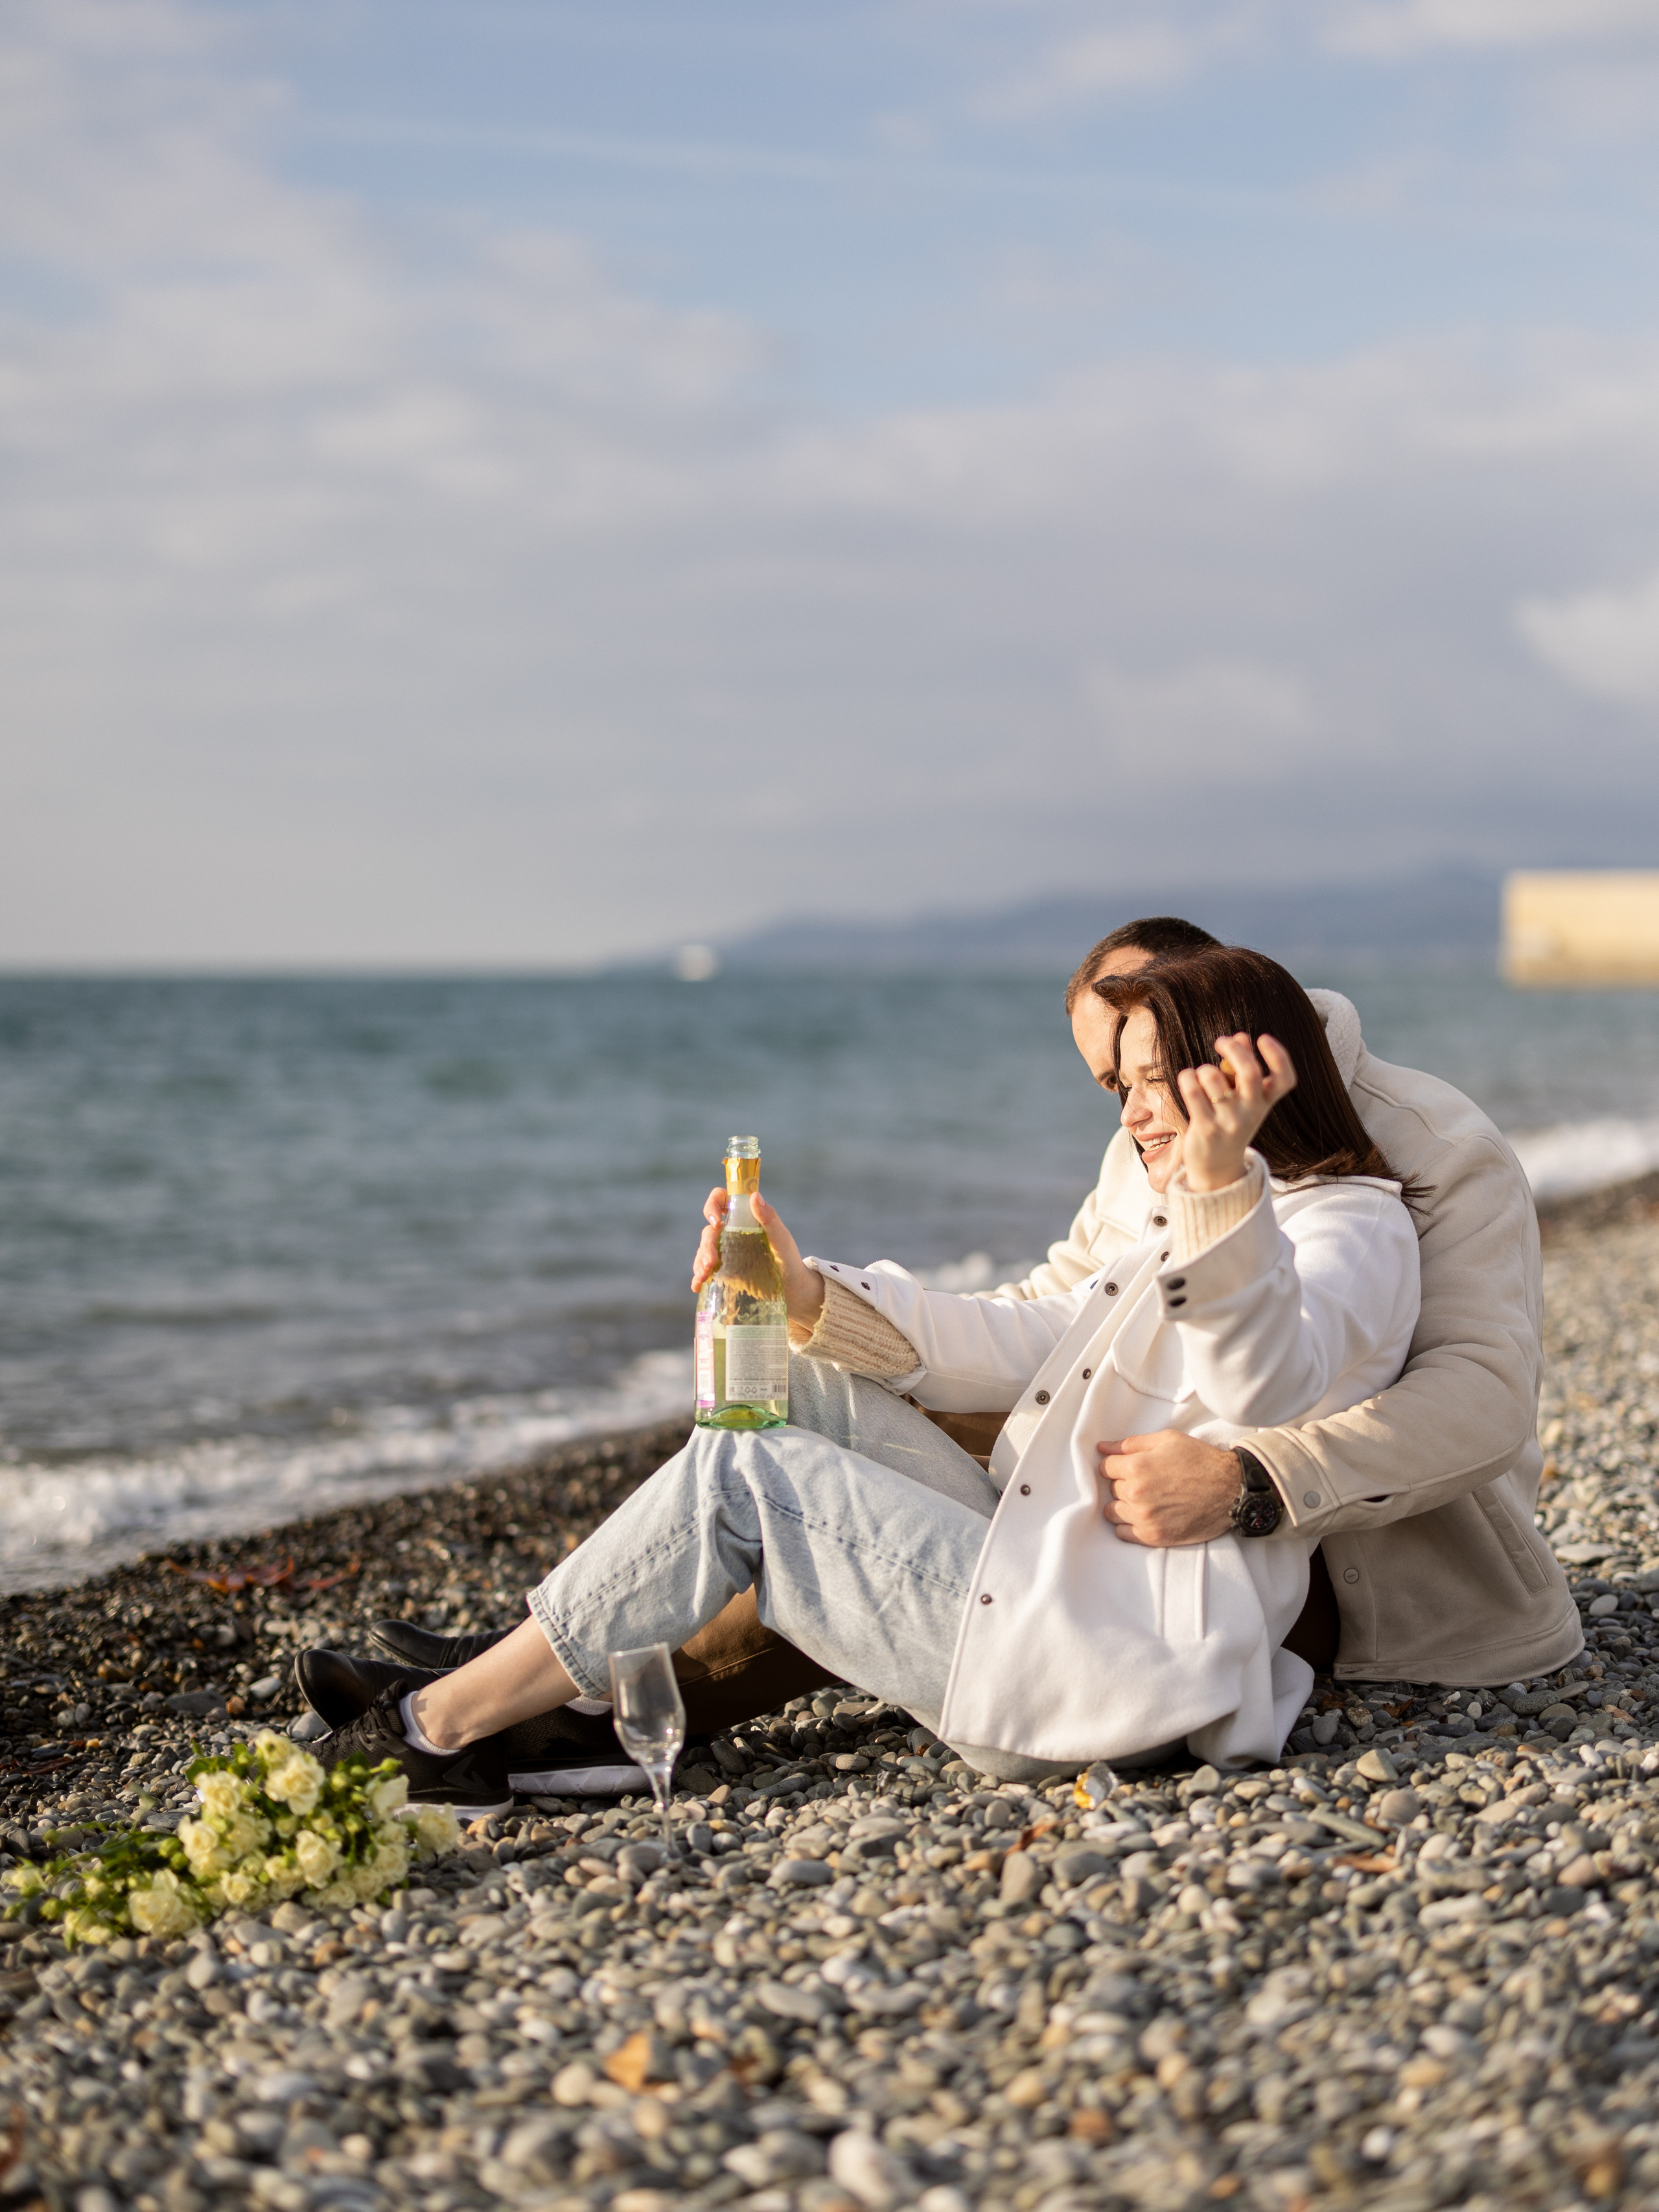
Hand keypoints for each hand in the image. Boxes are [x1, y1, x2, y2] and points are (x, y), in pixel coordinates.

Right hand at [691, 1189, 825, 1334]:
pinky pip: (706, 1271)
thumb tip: (754, 1196)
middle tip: (710, 1261)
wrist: (793, 1289)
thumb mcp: (781, 1238)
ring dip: (699, 1261)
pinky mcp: (724, 1272)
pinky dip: (698, 1277)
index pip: (721, 1200)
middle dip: (706, 1245)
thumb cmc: (789, 1259)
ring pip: (704, 1251)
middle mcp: (731, 1234)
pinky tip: (698, 1285)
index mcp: (744, 1219)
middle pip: (709, 1231)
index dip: (713, 1204)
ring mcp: (726, 1253)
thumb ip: (769, 1218)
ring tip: (704, 1275)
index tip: (716, 1221)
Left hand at [1096, 1431, 1240, 1546]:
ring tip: (1143, 1499)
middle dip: (1122, 1483)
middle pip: (1110, 1489)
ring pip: (1112, 1512)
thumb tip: (1102, 1447)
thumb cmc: (1201, 1461)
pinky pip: (1123, 1533)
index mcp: (1136, 1467)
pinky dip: (1128, 1525)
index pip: (1105, 1467)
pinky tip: (1144, 1516)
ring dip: (1122, 1505)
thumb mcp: (1167, 1440)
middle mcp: (1136, 1494)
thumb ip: (1130, 1443)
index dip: (1116, 1465)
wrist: (1230, 1489)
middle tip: (1143, 1481)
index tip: (1127, 1467)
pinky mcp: (1153, 1537)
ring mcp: (1144, 1518)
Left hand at [1176, 1031, 1295, 1192]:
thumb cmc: (1229, 1123)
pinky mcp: (1205, 1128)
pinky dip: (1187, 1078)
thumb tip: (1240, 1036)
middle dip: (1234, 1049)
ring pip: (1213, 1077)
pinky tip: (1187, 1079)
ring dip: (1204, 1068)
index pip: (1285, 1079)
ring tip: (1201, 1075)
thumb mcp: (1242, 1099)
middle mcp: (1252, 1112)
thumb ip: (1241, 1069)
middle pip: (1250, 1072)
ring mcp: (1229, 1121)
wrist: (1217, 1168)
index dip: (1278, 1055)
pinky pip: (1193, 1092)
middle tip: (1221, 1040)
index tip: (1262, 1038)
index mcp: (1265, 1103)